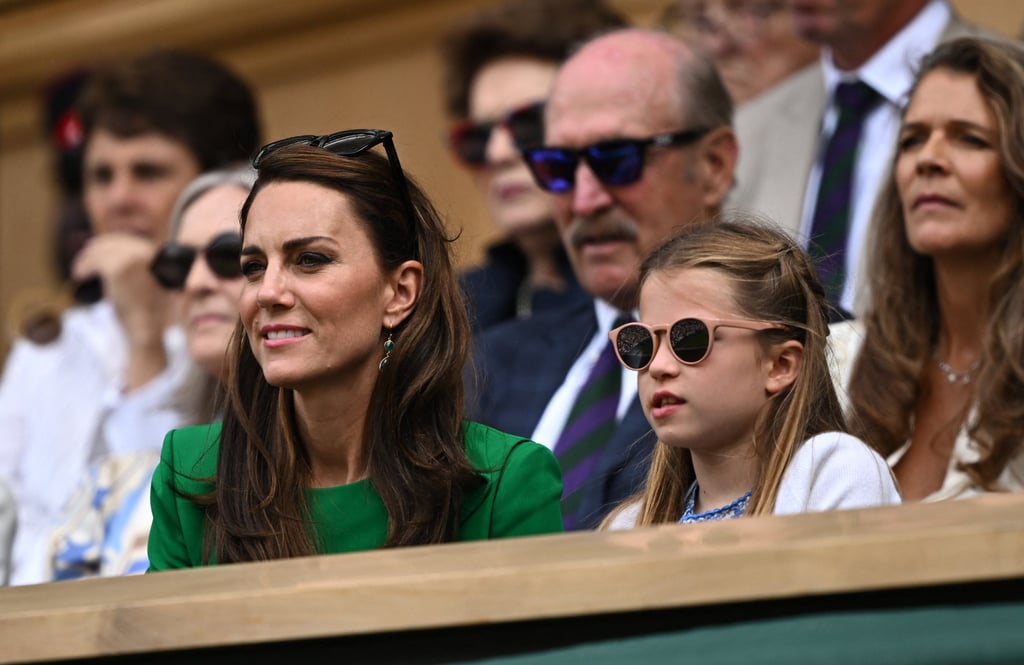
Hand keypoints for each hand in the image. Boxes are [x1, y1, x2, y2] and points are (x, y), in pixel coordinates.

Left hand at [72, 233, 172, 389]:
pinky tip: (80, 276)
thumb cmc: (148, 314)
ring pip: (102, 250)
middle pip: (115, 242)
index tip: (94, 248)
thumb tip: (109, 252)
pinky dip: (84, 266)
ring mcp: (134, 259)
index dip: (109, 244)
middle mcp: (149, 253)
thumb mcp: (147, 284)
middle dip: (95, 249)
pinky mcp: (119, 268)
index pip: (129, 241)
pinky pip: (95, 261)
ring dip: (86, 258)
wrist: (148, 329)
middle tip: (82, 260)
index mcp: (158, 256)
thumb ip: (135, 267)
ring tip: (79, 271)